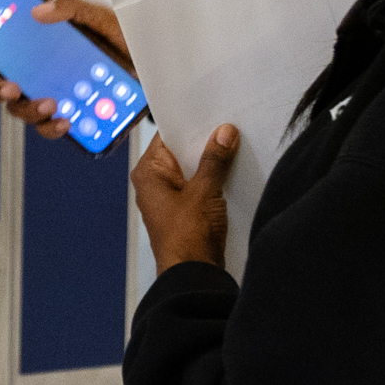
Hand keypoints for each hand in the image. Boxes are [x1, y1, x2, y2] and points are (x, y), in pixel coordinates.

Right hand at [0, 0, 131, 135]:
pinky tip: (64, 122)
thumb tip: (39, 13)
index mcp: (44, 40)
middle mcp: (44, 67)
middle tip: (9, 86)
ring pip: (21, 107)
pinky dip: (52, 127)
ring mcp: (56, 91)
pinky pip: (50, 126)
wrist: (166, 70)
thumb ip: (73, 7)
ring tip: (48, 104)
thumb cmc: (136, 40)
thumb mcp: (106, 16)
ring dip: (26, 109)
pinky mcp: (73, 114)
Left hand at [133, 124, 237, 273]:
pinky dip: (213, 178)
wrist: (192, 274)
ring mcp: (169, 197)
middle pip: (181, 152)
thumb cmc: (188, 234)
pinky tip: (233, 168)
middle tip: (230, 123)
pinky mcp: (185, 210)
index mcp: (149, 172)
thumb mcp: (204, 191)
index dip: (189, 123)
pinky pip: (199, 185)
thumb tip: (224, 132)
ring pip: (192, 169)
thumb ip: (214, 160)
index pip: (167, 136)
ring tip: (236, 141)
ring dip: (211, 160)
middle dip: (204, 141)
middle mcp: (154, 182)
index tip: (212, 109)